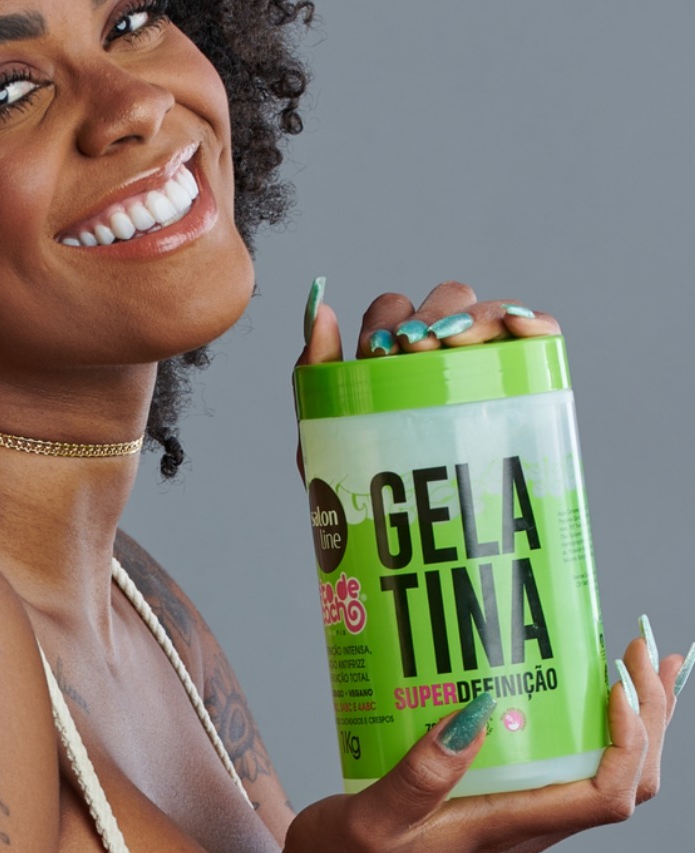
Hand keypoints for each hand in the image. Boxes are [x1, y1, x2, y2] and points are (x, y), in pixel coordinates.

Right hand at [273, 625, 679, 852]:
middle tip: (641, 647)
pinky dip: (590, 730)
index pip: (608, 794)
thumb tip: (475, 715)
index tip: (616, 680)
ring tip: (632, 661)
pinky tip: (569, 694)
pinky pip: (568, 772)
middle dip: (651, 716)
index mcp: (506, 831)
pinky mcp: (497, 810)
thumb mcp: (371, 819)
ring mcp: (515, 821)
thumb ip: (420, 775)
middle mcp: (525, 829)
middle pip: (627, 783)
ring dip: (633, 721)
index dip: (629, 738)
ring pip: (605, 777)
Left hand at [295, 278, 559, 481]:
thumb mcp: (327, 434)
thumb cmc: (360, 489)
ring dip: (476, 316)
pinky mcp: (524, 385)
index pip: (396, 309)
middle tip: (418, 348)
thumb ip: (316, 374)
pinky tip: (518, 330)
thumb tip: (321, 311)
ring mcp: (483, 367)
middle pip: (448, 302)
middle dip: (435, 315)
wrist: (409, 551)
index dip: (390, 317)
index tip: (381, 349)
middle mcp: (440, 353)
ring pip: (490, 313)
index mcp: (392, 356)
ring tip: (456, 347)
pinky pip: (537, 338)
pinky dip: (534, 322)